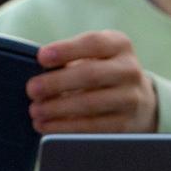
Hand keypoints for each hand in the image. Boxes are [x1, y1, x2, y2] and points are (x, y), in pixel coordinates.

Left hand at [27, 30, 158, 133]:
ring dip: (57, 109)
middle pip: (90, 75)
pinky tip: (48, 126)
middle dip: (57, 83)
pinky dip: (66, 127)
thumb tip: (39, 74)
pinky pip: (92, 127)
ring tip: (36, 111)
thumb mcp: (96, 56)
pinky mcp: (125, 125)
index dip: (66, 50)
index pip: (93, 43)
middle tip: (32, 89)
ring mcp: (130, 99)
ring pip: (90, 103)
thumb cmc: (103, 72)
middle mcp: (129, 70)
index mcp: (119, 45)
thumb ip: (71, 58)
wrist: (138, 101)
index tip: (41, 57)